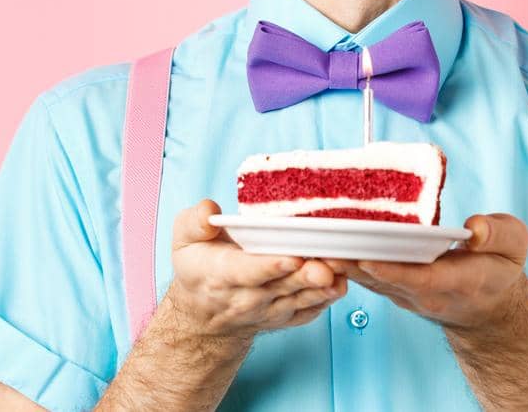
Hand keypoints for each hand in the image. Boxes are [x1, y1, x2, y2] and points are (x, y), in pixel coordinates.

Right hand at [161, 199, 348, 340]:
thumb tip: (209, 210)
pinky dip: (326, 298)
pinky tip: (341, 282)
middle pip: (283, 285)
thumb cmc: (199, 267)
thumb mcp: (184, 240)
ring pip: (300, 298)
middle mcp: (248, 297)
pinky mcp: (286, 316)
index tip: (292, 257)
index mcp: (222, 275)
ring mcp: (270, 310)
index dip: (271, 265)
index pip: (249, 272)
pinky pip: (309, 310)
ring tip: (342, 268)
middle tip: (329, 261)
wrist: (204, 315)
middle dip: (307, 274)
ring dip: (323, 285)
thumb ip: (194, 222)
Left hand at [322, 213, 527, 332]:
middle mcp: (422, 292)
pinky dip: (342, 260)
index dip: (390, 268)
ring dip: (338, 261)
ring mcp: (403, 293)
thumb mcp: (513, 247)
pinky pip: (363, 275)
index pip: (417, 277)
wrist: (487, 308)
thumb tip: (475, 227)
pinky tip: (321, 242)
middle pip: (381, 277)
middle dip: (351, 261)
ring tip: (309, 239)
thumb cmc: (498, 271)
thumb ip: (497, 234)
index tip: (364, 256)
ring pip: (365, 278)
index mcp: (455, 282)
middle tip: (320, 242)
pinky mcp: (390, 287)